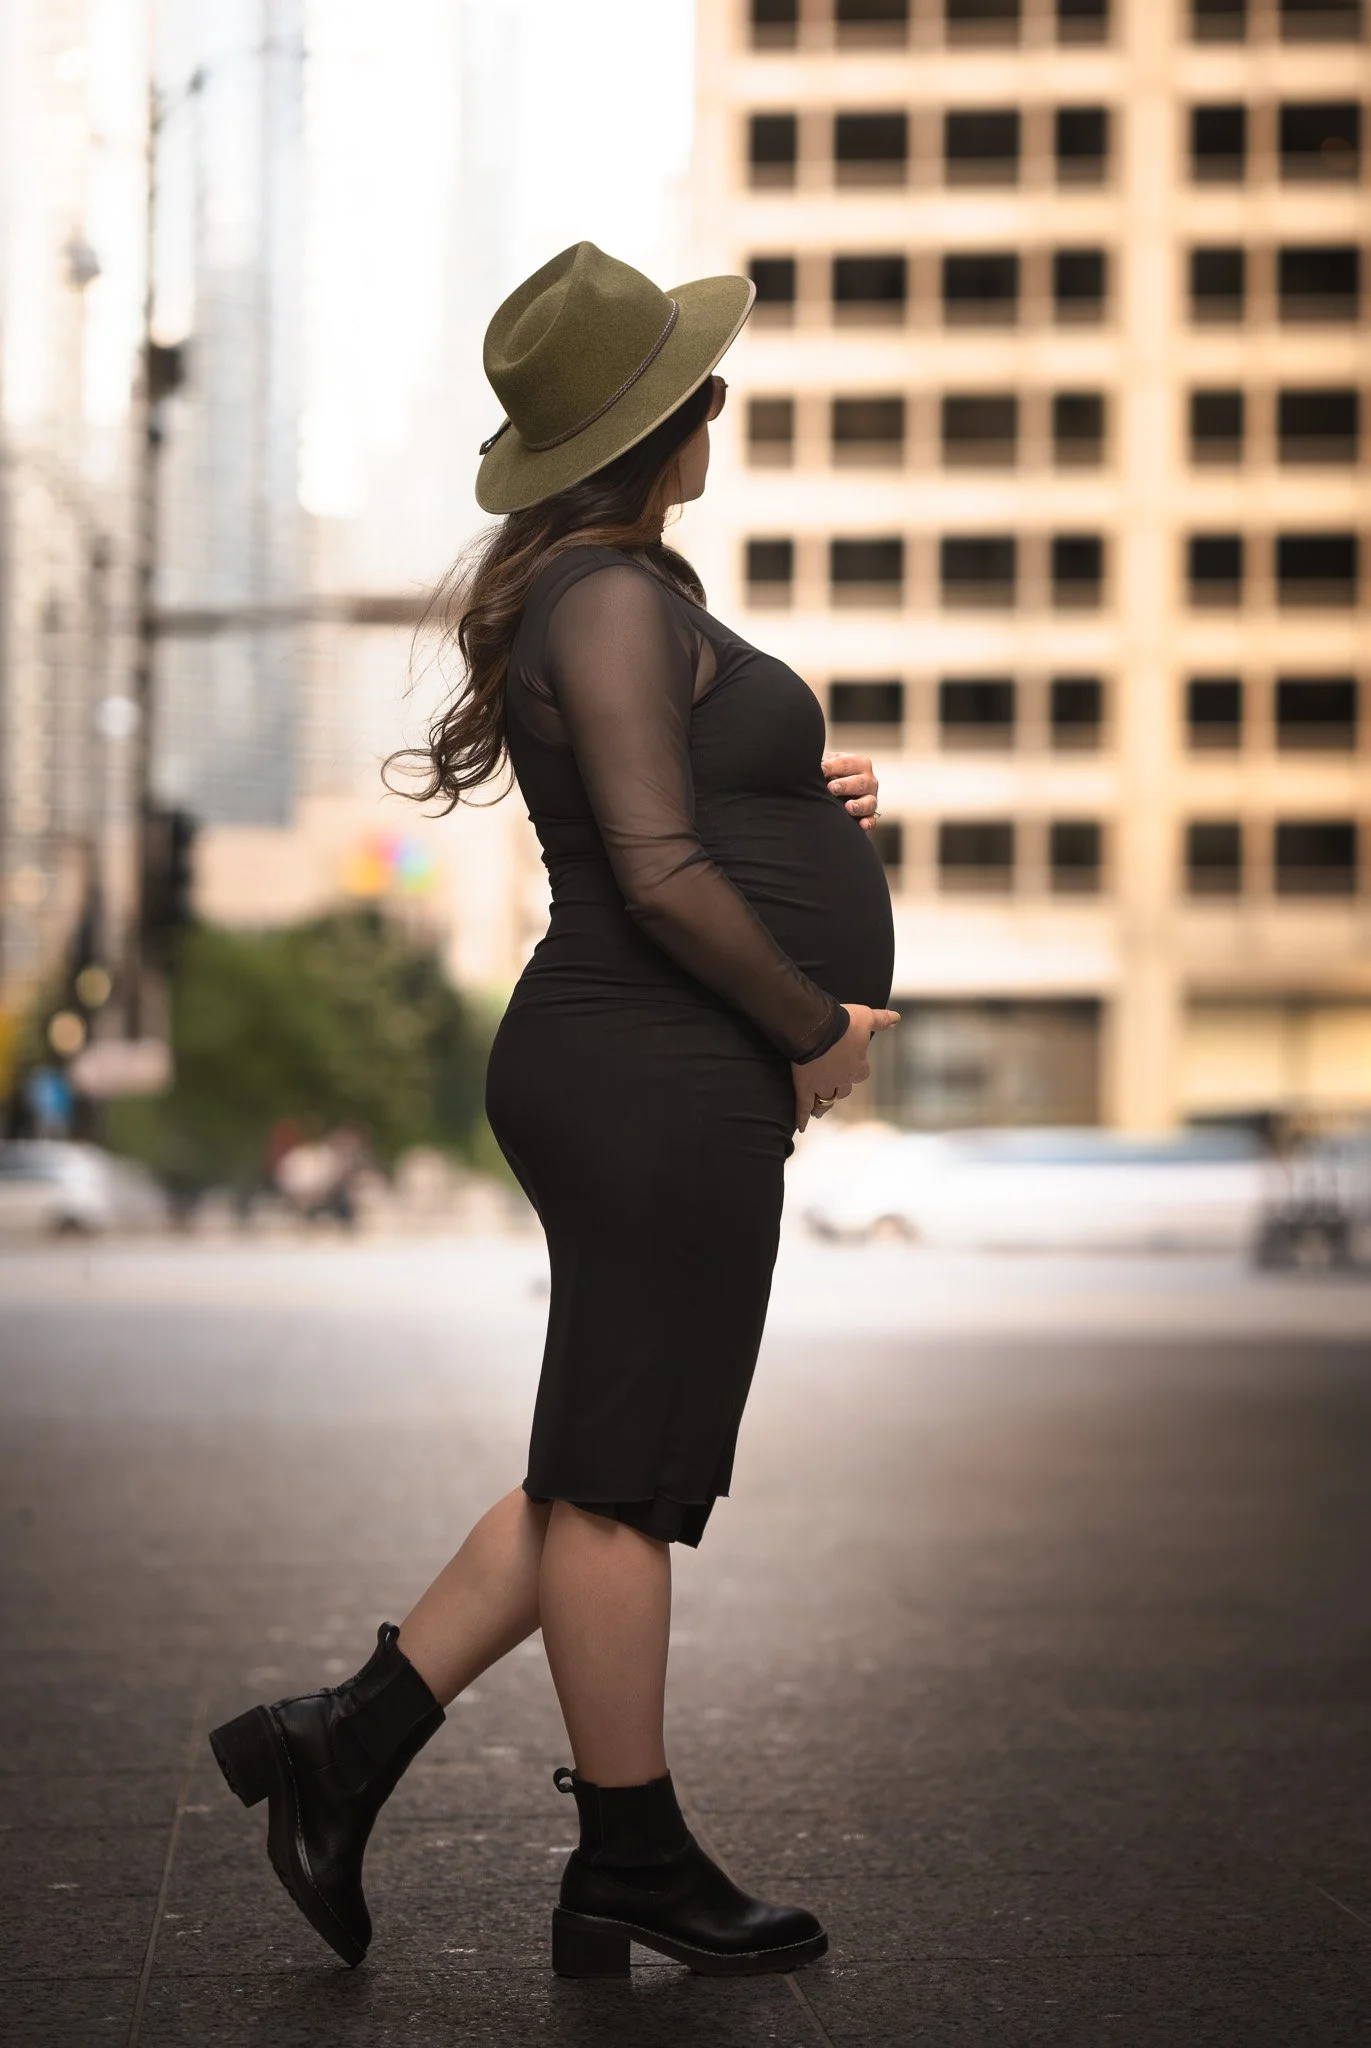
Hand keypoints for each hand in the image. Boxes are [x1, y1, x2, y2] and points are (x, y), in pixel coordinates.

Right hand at [792, 1004, 899, 1132]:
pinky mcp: (805, 1087)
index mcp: (858, 1065)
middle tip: (833, 1088)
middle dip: (839, 1089)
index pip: (861, 1073)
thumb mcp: (865, 1017)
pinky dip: (802, 1117)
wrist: (817, 1026)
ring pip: (825, 1101)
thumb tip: (897, 1018)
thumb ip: (881, 1020)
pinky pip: (804, 1106)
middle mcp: (842, 1080)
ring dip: (823, 1106)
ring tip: (819, 1112)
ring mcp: (823, 1085)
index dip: (856, 1070)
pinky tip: (802, 1126)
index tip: (852, 1066)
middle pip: (843, 1090)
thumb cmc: (842, 1021)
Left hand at [823, 751, 879, 831]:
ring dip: (859, 805)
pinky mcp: (869, 814)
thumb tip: (813, 765)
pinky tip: (862, 825)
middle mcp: (868, 780)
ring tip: (849, 807)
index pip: (847, 764)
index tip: (821, 770)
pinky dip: (868, 822)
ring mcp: (870, 798)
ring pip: (869, 802)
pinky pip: (871, 819)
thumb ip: (823, 764)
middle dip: (845, 785)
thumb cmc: (830, 773)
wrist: (834, 789)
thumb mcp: (828, 764)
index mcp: (859, 763)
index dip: (833, 767)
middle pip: (860, 783)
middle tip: (832, 788)